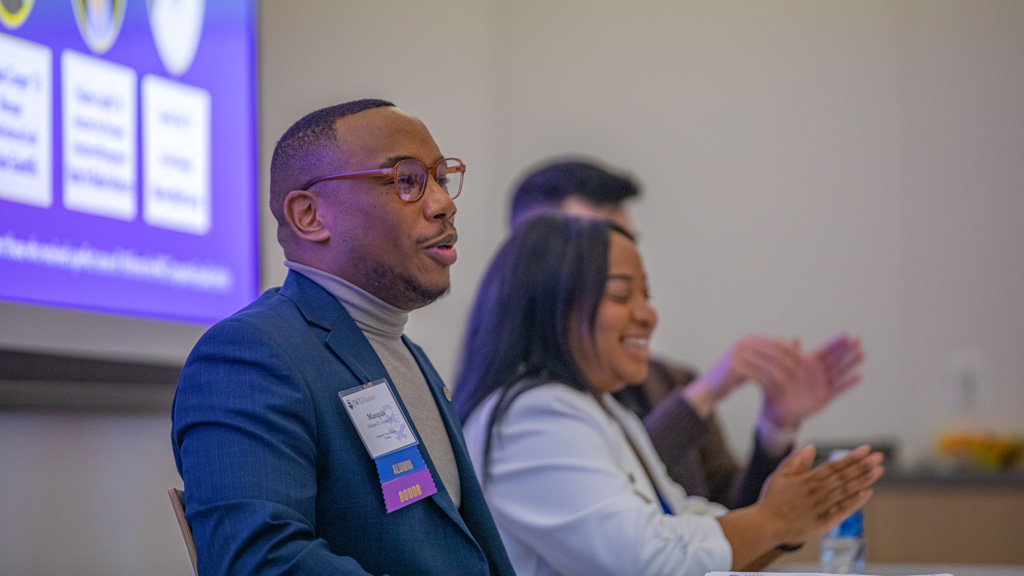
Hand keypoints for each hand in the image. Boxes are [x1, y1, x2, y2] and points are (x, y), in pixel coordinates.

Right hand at [684, 334, 800, 418]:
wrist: (709, 388)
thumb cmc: (733, 375)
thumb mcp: (753, 360)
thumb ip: (771, 352)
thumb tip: (796, 341)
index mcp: (748, 339)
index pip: (776, 341)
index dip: (790, 352)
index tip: (801, 363)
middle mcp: (742, 343)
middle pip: (774, 352)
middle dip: (788, 363)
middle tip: (799, 374)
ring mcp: (737, 355)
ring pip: (767, 365)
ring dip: (781, 376)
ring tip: (790, 384)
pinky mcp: (733, 368)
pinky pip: (758, 376)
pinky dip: (769, 384)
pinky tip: (776, 391)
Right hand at [756, 445, 883, 545]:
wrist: (767, 526)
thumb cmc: (772, 500)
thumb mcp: (779, 476)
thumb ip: (795, 462)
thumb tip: (809, 447)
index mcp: (807, 480)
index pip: (834, 466)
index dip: (851, 457)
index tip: (865, 449)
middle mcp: (817, 492)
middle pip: (844, 477)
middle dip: (863, 466)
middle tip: (878, 457)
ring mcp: (822, 507)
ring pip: (846, 491)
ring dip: (863, 480)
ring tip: (878, 471)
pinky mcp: (825, 522)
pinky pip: (843, 510)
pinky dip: (856, 501)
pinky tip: (867, 493)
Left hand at [759, 333, 863, 429]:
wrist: (777, 408)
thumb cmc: (778, 385)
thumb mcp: (782, 367)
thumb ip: (791, 353)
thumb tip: (795, 337)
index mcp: (809, 362)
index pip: (825, 350)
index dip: (835, 342)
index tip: (847, 334)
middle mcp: (818, 372)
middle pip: (835, 358)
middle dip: (846, 349)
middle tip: (858, 339)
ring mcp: (822, 384)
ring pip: (839, 371)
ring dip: (850, 363)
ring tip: (862, 353)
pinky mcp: (824, 396)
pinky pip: (838, 389)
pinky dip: (848, 383)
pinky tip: (858, 375)